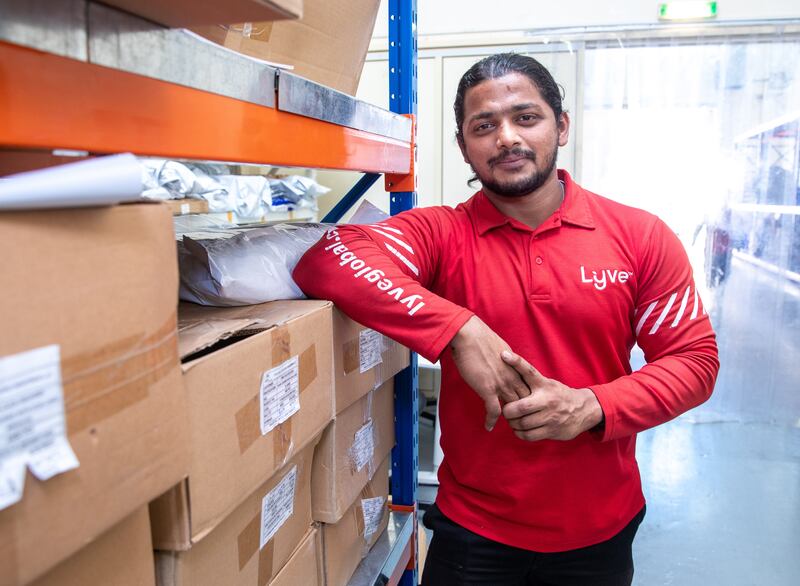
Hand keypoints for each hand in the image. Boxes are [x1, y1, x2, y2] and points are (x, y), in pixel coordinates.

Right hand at [449, 316, 530, 431]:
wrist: (469, 335)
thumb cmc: (479, 337)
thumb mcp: (500, 347)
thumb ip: (504, 358)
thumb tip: (503, 360)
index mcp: (515, 366)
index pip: (528, 386)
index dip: (527, 397)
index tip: (524, 404)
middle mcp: (512, 376)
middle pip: (525, 399)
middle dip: (523, 411)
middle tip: (520, 420)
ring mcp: (502, 384)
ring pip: (513, 408)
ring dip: (511, 418)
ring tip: (508, 426)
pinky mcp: (488, 389)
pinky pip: (494, 411)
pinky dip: (491, 420)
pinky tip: (488, 426)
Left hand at [500, 351, 603, 440]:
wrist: (583, 409)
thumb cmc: (558, 394)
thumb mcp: (546, 383)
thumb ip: (528, 378)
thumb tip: (506, 360)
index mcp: (544, 385)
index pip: (529, 371)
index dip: (516, 362)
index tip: (504, 355)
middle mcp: (548, 400)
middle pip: (521, 407)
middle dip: (508, 411)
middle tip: (506, 410)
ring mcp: (551, 417)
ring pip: (523, 423)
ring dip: (513, 423)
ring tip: (512, 420)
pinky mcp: (552, 431)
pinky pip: (529, 435)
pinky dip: (520, 433)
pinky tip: (519, 429)